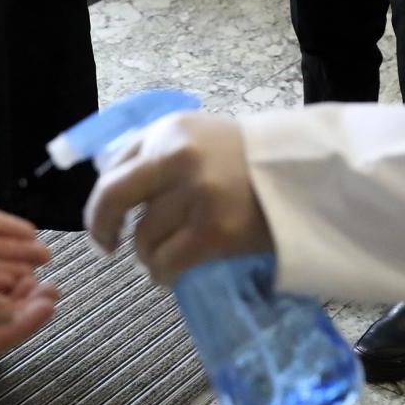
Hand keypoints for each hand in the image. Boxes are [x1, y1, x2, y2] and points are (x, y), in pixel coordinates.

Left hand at [83, 111, 270, 285]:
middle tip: (108, 246)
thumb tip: (112, 191)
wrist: (304, 176)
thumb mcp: (194, 136)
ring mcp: (197, 195)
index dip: (100, 202)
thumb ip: (153, 155)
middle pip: (113, 198)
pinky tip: (170, 274)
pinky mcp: (216, 231)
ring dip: (148, 255)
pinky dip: (163, 274)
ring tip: (164, 256)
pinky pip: (167, 262)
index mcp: (168, 131)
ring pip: (144, 238)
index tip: (103, 222)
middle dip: (102, 227)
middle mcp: (177, 157)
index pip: (113, 168)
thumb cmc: (244, 159)